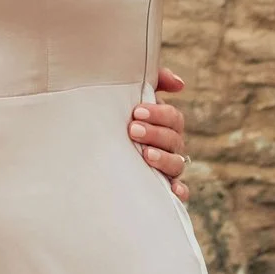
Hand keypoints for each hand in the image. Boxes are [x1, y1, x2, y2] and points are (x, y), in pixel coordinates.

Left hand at [131, 68, 192, 202]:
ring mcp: (167, 167)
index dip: (159, 114)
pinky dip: (180, 192)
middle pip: (174, 140)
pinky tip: (173, 190)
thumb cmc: (119, 115)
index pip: (173, 119)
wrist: (95, 148)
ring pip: (177, 164)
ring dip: (163, 158)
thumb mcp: (132, 95)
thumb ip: (155, 81)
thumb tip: (179, 84)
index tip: (137, 112)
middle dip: (155, 133)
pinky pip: (179, 192)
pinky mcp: (161, 187)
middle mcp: (169, 146)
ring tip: (145, 154)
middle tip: (133, 130)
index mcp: (165, 125)